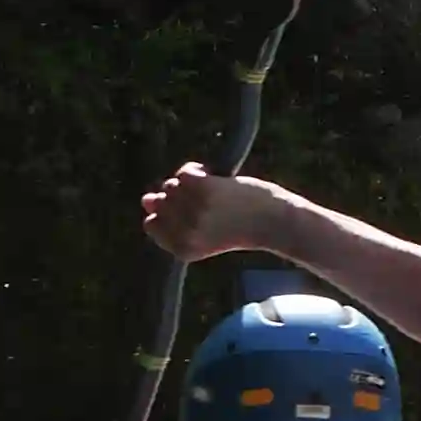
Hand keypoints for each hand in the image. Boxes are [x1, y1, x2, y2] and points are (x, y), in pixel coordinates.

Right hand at [141, 162, 285, 262]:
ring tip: (213, 191)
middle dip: (177, 196)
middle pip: (158, 202)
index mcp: (182, 250)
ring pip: (171, 185)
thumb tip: (145, 199)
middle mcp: (186, 233)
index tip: (189, 212)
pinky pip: (183, 173)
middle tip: (207, 200)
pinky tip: (214, 176)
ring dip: (188, 183)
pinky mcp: (204, 189)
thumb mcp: (202, 235)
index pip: (151, 225)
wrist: (276, 222)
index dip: (167, 213)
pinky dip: (195, 170)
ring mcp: (194, 210)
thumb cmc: (241, 228)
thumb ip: (173, 222)